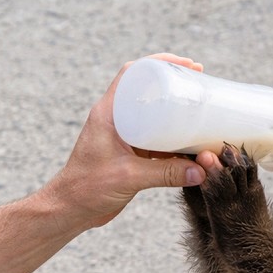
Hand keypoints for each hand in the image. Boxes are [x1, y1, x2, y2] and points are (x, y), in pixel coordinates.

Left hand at [45, 53, 207, 227]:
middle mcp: (116, 119)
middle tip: (199, 82)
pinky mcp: (130, 155)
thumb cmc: (87, 188)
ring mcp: (123, 137)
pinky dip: (173, 139)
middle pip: (147, 90)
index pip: (132, 74)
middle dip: (174, 84)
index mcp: (108, 113)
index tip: (185, 65)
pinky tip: (192, 143)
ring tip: (201, 109)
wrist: (71, 210)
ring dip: (175, 112)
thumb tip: (201, 171)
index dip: (159, 63)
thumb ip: (165, 174)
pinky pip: (156, 140)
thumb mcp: (128, 177)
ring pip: (153, 115)